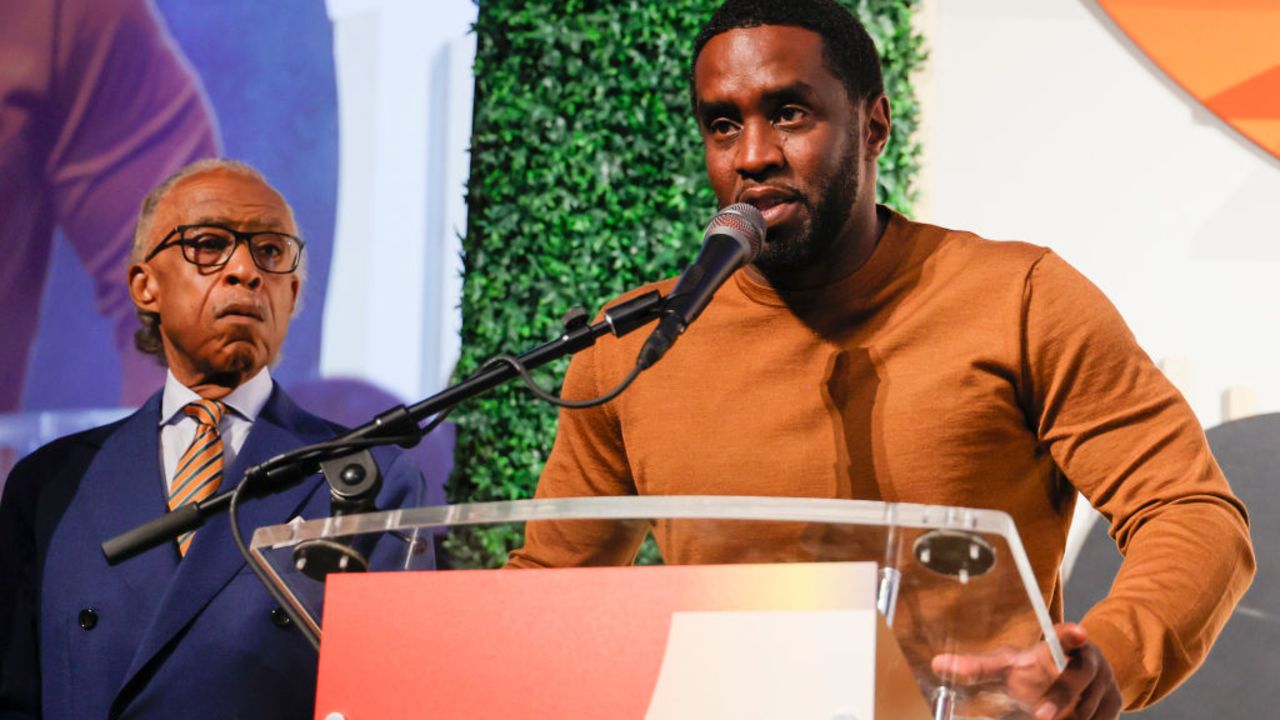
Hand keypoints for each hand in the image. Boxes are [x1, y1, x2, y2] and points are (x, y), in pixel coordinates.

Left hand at [931, 623, 1121, 718]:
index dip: (1069, 635)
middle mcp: (1087, 660)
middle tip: (1041, 715)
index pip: (1065, 636)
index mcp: (1060, 643)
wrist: (1076, 677)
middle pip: (1077, 680)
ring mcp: (1105, 682)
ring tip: (1044, 713)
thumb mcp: (1006, 665)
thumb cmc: (1035, 669)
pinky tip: (1067, 719)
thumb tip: (938, 664)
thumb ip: (977, 666)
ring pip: (1087, 709)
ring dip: (1068, 717)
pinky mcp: (1115, 704)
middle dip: (1060, 699)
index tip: (1078, 633)